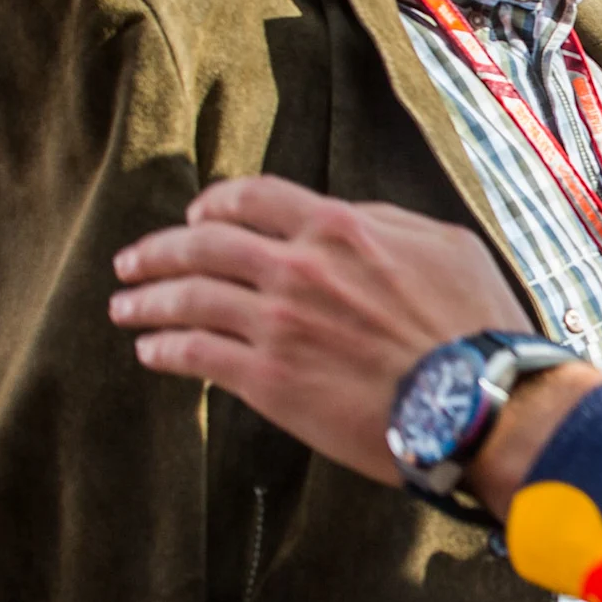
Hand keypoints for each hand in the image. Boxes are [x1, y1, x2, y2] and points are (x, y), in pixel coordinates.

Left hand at [112, 176, 531, 480]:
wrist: (477, 402)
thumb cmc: (476, 326)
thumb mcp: (447, 246)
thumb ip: (387, 224)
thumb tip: (348, 217)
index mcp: (338, 228)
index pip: (251, 198)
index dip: (214, 204)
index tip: (195, 215)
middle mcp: (297, 268)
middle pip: (203, 245)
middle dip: (158, 250)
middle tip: (132, 262)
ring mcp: (277, 325)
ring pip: (189, 299)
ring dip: (147, 300)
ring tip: (124, 307)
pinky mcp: (269, 381)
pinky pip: (196, 357)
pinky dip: (165, 350)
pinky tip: (150, 351)